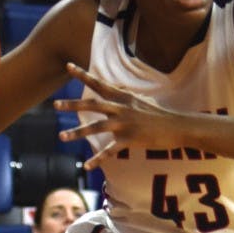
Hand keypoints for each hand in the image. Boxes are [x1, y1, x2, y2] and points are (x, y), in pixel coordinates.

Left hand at [54, 63, 185, 169]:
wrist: (178, 127)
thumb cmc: (161, 115)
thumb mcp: (142, 101)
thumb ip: (126, 98)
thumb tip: (117, 90)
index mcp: (124, 97)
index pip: (100, 84)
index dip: (83, 75)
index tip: (68, 66)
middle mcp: (122, 108)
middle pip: (92, 104)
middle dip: (72, 105)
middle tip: (55, 105)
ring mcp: (125, 124)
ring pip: (96, 127)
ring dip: (77, 133)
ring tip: (62, 136)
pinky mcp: (130, 139)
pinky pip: (109, 151)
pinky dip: (97, 159)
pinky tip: (87, 166)